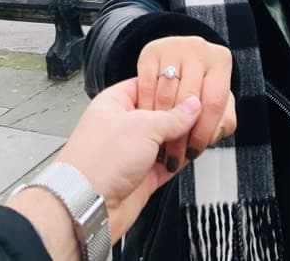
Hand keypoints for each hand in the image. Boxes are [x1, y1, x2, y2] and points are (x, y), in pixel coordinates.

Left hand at [54, 78, 201, 241]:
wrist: (85, 205)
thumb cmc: (97, 161)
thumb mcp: (142, 126)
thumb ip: (172, 116)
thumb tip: (192, 107)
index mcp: (116, 102)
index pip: (149, 85)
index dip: (171, 87)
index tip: (192, 89)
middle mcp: (124, 125)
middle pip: (160, 114)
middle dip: (181, 115)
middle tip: (202, 112)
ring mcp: (132, 151)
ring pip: (166, 140)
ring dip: (182, 139)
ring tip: (203, 131)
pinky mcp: (141, 176)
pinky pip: (167, 163)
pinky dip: (180, 159)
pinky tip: (193, 151)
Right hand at [137, 36, 235, 173]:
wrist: (178, 55)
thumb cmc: (200, 85)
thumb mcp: (216, 99)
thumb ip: (222, 118)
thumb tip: (214, 132)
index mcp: (220, 60)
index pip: (214, 104)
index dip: (203, 133)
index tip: (193, 153)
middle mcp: (199, 49)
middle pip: (188, 101)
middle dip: (179, 135)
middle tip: (173, 156)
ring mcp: (174, 47)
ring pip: (166, 95)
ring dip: (160, 126)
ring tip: (160, 146)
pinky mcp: (151, 51)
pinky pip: (146, 86)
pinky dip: (146, 109)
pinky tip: (148, 124)